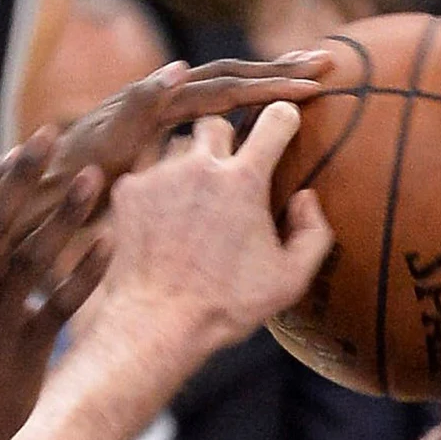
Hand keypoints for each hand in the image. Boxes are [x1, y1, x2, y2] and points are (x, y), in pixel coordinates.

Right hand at [49, 54, 332, 185]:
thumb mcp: (163, 187)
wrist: (48, 201)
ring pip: (199, 87)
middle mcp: (165, 103)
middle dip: (279, 73)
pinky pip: (135, 105)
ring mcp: (140, 111)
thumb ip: (196, 178)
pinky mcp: (111, 131)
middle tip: (326, 65)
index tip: (319, 82)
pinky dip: (153, 90)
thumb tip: (242, 193)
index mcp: (180, 114)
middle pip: (231, 81)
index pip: (237, 91)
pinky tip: (173, 78)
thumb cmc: (106, 200)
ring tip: (288, 79)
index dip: (276, 85)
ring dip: (245, 80)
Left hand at [99, 101, 334, 346]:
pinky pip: (146, 171)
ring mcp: (160, 175)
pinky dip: (157, 187)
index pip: (274, 120)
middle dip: (225, 140)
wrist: (155, 322)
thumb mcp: (289, 281)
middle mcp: (200, 166)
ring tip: (191, 199)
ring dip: (187, 162)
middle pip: (217, 122)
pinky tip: (161, 218)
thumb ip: (313, 233)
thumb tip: (306, 197)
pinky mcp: (128, 191)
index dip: (283, 117)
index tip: (283, 124)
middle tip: (227, 170)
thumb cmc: (225, 306)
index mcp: (244, 181)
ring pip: (177, 144)